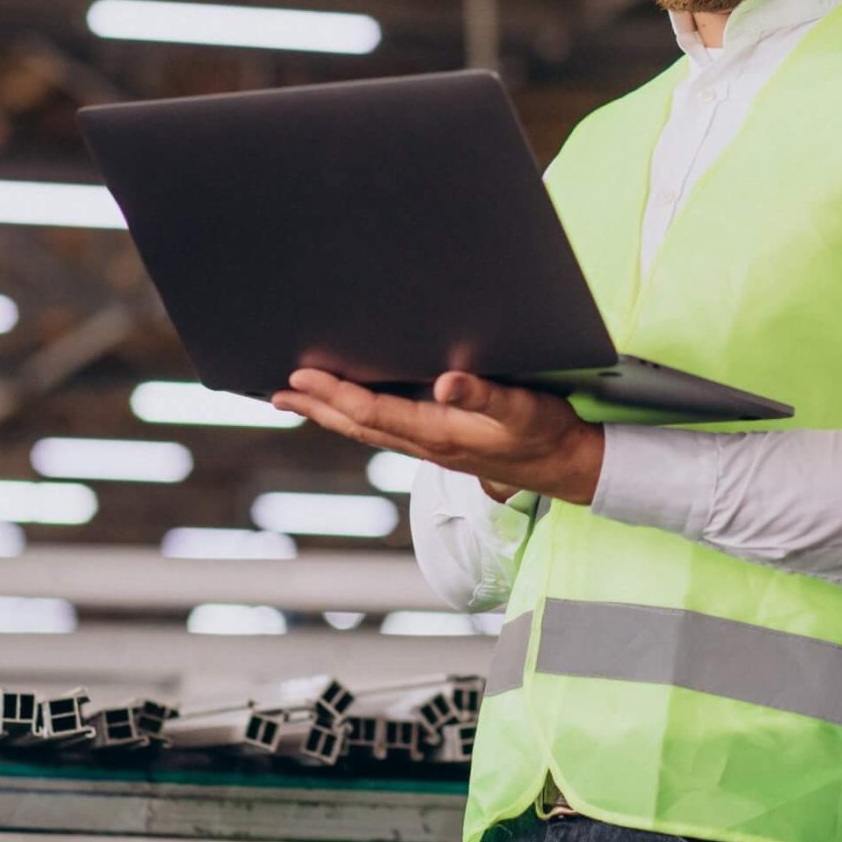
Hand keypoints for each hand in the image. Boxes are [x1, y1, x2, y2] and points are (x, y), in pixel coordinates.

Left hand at [271, 369, 604, 504]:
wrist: (567, 465)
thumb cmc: (545, 432)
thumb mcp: (521, 409)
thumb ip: (484, 395)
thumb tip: (445, 383)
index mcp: (438, 433)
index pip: (372, 413)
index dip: (334, 394)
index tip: (299, 375)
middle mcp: (426, 444)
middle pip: (356, 425)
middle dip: (315, 407)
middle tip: (275, 391)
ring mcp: (430, 447)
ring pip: (366, 430)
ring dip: (329, 414)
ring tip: (296, 398)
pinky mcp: (439, 443)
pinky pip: (384, 429)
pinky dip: (356, 417)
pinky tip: (350, 406)